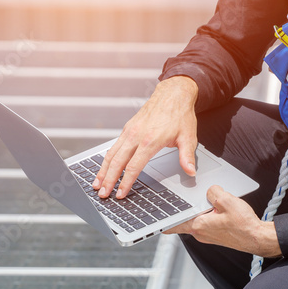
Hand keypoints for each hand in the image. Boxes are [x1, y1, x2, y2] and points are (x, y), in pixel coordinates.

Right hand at [93, 75, 198, 198]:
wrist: (173, 94)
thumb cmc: (180, 115)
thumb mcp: (188, 137)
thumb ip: (187, 156)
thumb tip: (191, 172)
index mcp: (150, 140)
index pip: (133, 166)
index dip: (126, 182)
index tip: (121, 194)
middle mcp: (136, 136)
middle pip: (117, 162)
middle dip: (108, 180)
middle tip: (102, 194)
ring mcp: (129, 131)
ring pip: (111, 154)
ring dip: (103, 171)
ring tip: (96, 184)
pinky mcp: (127, 129)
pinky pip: (113, 147)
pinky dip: (106, 159)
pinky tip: (104, 168)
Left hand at [165, 185, 281, 257]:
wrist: (257, 238)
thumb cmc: (244, 225)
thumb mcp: (227, 201)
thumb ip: (213, 192)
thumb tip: (210, 190)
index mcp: (198, 226)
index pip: (172, 225)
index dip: (161, 221)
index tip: (153, 217)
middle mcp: (201, 234)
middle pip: (184, 221)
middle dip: (182, 210)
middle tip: (181, 201)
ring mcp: (208, 236)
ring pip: (196, 221)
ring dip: (197, 212)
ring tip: (207, 203)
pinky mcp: (216, 236)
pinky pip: (206, 224)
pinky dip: (207, 216)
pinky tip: (217, 210)